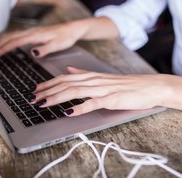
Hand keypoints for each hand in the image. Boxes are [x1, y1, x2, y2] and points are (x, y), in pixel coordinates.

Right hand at [0, 21, 85, 57]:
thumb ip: (45, 49)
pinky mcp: (34, 33)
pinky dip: (8, 38)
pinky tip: (5, 41)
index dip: (4, 49)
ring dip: (1, 41)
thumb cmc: (66, 37)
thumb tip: (32, 53)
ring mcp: (32, 31)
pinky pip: (17, 35)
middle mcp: (32, 32)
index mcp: (35, 35)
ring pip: (12, 35)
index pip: (16, 42)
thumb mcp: (58, 45)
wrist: (73, 29)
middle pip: (11, 38)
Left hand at [31, 66, 170, 115]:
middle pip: (65, 84)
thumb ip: (84, 74)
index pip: (64, 78)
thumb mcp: (101, 77)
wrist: (149, 86)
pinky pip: (93, 103)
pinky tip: (69, 112)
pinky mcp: (112, 99)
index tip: (35, 90)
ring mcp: (102, 89)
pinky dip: (80, 107)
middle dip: (47, 91)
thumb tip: (69, 70)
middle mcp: (94, 80)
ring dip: (57, 98)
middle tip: (32, 99)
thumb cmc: (126, 85)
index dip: (48, 84)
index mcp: (91, 76)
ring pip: (75, 92)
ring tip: (44, 104)